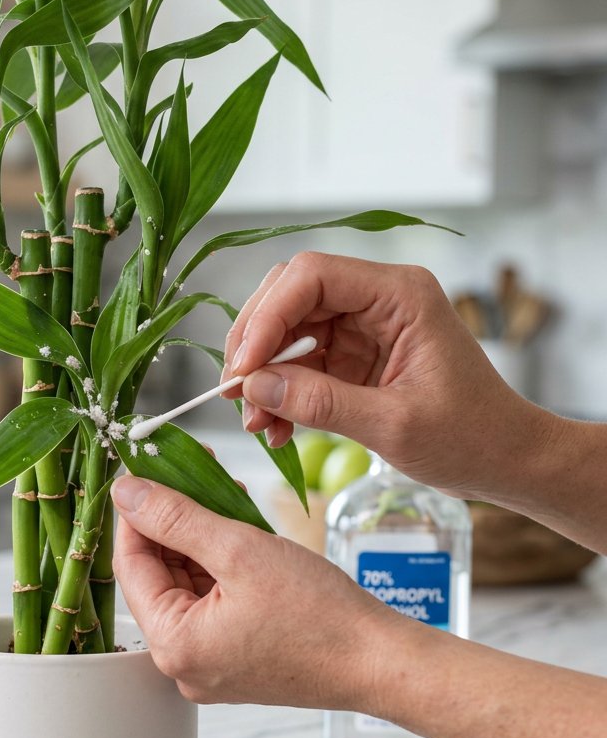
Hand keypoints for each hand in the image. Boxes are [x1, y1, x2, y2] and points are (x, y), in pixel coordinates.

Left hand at [111, 474, 400, 707]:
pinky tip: (237, 526)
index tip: (141, 473)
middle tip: (186, 471)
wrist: (380, 661)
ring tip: (220, 491)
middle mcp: (183, 662)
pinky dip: (221, 564)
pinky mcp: (236, 657)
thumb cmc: (319, 615)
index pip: (130, 566)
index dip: (135, 513)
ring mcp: (210, 662)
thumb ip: (176, 517)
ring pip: (188, 584)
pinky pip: (214, 601)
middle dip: (173, 521)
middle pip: (158, 575)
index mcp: (173, 644)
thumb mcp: (239, 550)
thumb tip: (127, 492)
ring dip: (199, 537)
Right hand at [221, 252, 550, 502]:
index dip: (267, 316)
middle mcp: (377, 301)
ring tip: (254, 423)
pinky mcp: (353, 359)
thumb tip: (254, 388)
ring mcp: (362, 329)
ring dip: (262, 377)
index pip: (312, 276)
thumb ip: (320, 403)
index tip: (244, 368)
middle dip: (255, 344)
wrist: (503, 460)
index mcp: (399, 294)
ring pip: (287, 334)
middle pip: (290, 297)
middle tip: (234, 393)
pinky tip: (274, 429)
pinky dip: (279, 395)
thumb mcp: (393, 424)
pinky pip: (299, 366)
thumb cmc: (470, 437)